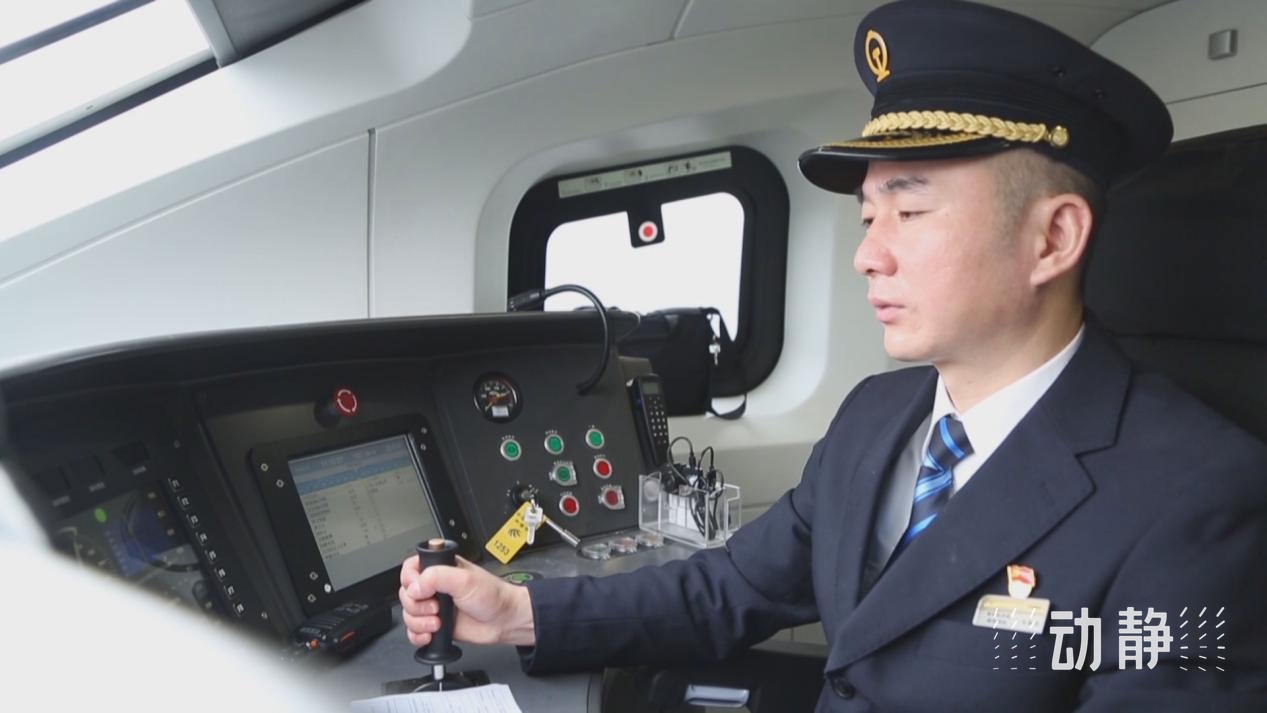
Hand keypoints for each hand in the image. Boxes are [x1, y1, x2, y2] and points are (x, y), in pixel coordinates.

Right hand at [398, 555, 535, 647]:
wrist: (504, 621)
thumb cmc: (493, 596)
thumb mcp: (464, 580)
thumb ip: (436, 577)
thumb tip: (414, 587)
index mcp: (440, 568)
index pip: (409, 569)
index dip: (410, 580)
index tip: (419, 589)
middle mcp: (435, 586)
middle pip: (406, 594)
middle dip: (417, 605)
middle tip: (436, 607)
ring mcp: (434, 607)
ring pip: (408, 614)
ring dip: (419, 622)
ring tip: (438, 622)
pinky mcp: (435, 625)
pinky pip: (413, 632)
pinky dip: (417, 635)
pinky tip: (431, 634)